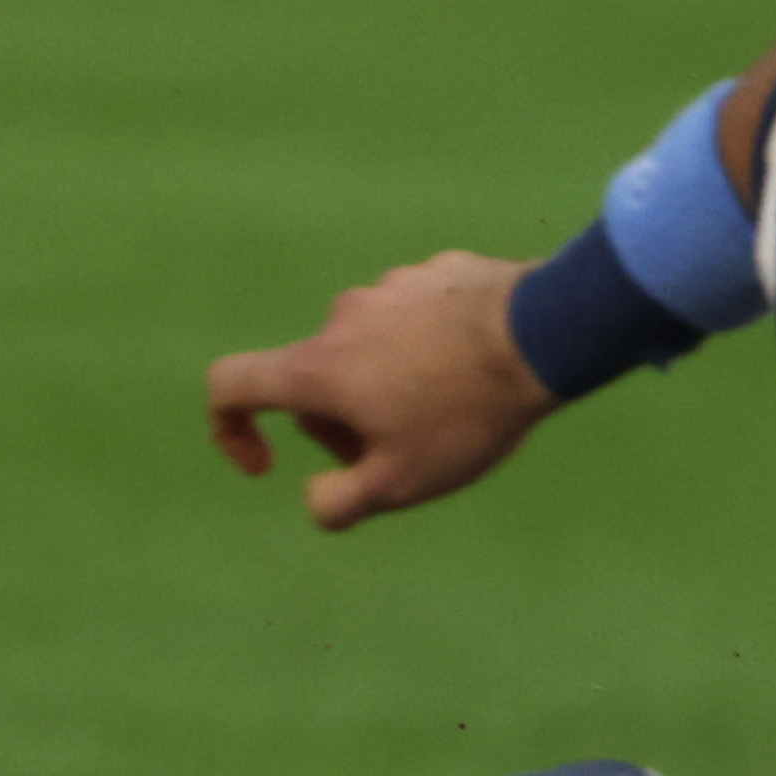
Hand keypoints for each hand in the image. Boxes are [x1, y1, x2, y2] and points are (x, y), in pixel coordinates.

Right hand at [206, 254, 551, 532]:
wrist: (545, 334)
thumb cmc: (464, 415)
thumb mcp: (400, 483)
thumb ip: (339, 503)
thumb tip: (315, 501)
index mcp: (318, 368)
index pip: (230, 384)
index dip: (230, 429)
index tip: (266, 463)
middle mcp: (341, 317)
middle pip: (312, 378)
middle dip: (341, 422)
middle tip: (400, 452)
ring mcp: (389, 287)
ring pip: (365, 349)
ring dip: (385, 384)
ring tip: (449, 410)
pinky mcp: (434, 272)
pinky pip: (411, 320)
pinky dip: (424, 349)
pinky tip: (472, 371)